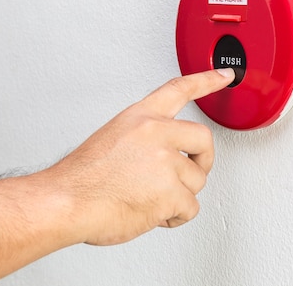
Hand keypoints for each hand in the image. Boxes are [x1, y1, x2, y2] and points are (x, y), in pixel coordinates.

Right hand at [48, 68, 234, 245]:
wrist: (67, 201)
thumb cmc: (82, 178)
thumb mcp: (111, 139)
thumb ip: (140, 140)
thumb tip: (160, 158)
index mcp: (140, 118)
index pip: (179, 90)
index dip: (206, 80)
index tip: (225, 75)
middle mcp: (155, 134)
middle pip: (203, 139)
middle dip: (203, 159)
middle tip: (194, 169)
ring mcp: (165, 162)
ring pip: (196, 180)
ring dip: (179, 195)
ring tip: (150, 198)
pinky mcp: (170, 192)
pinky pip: (190, 208)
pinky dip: (174, 217)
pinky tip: (153, 213)